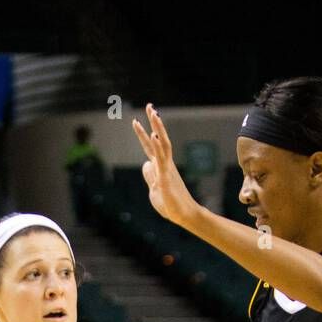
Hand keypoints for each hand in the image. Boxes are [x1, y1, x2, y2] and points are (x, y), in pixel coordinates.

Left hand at [131, 104, 197, 228]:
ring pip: (163, 144)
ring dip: (158, 128)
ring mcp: (167, 169)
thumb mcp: (155, 190)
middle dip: (154, 122)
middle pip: (159, 138)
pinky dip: (157, 147)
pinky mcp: (166, 178)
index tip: (136, 120)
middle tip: (150, 106)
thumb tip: (145, 164)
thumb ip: (150, 176)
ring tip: (154, 113)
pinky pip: (162, 160)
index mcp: (160, 167)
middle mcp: (165, 164)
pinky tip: (154, 135)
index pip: (150, 146)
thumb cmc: (171, 205)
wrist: (185, 216)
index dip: (143, 134)